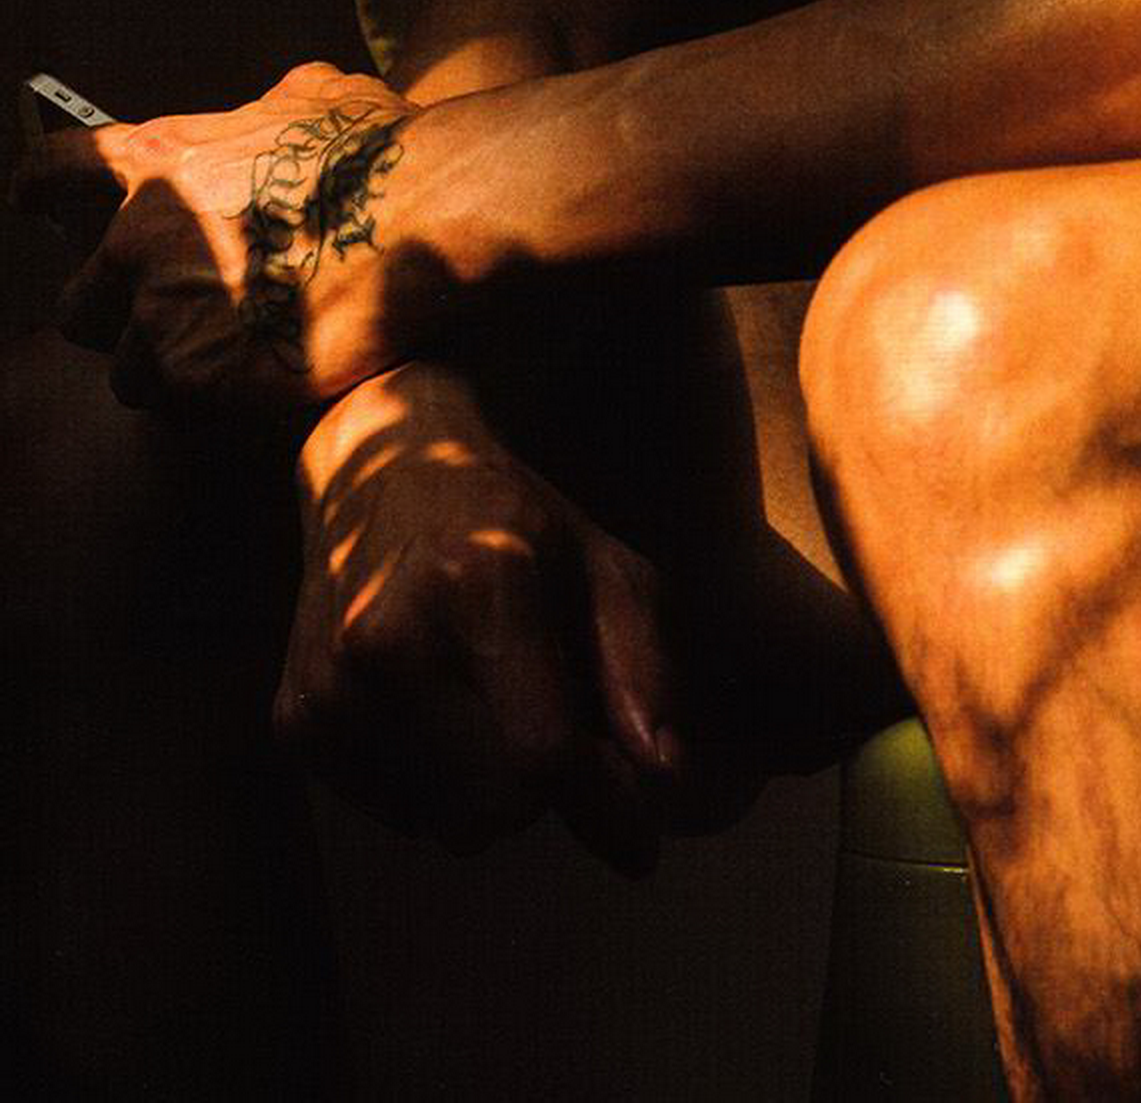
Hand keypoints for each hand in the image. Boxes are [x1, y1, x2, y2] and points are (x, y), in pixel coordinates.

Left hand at [18, 62, 440, 417]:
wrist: (428, 209)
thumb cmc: (383, 149)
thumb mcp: (317, 97)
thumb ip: (265, 112)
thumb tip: (272, 112)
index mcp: (158, 161)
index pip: (53, 174)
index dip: (42, 194)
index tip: (38, 208)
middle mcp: (139, 238)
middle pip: (77, 300)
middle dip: (116, 311)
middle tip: (168, 315)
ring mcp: (162, 311)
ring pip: (125, 364)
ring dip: (165, 363)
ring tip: (227, 358)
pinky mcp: (196, 376)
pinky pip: (175, 403)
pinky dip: (210, 398)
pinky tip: (256, 380)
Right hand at [277, 364, 676, 869]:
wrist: (383, 467)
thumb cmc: (517, 521)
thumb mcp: (604, 566)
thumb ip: (644, 670)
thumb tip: (668, 782)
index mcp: (483, 586)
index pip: (544, 750)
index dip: (603, 814)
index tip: (643, 852)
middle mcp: (391, 636)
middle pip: (493, 808)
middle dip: (548, 795)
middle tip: (558, 730)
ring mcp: (331, 681)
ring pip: (443, 821)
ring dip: (487, 793)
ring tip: (494, 709)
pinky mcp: (295, 716)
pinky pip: (391, 811)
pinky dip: (428, 788)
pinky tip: (436, 714)